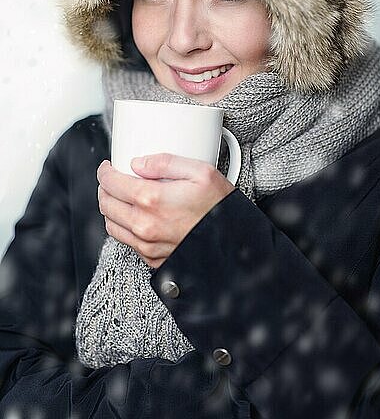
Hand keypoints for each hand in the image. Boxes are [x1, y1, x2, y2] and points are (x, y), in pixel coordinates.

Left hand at [97, 154, 234, 267]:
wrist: (234, 242)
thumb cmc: (220, 207)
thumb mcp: (201, 172)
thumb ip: (166, 162)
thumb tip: (139, 163)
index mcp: (152, 199)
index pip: (111, 183)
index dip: (105, 172)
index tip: (108, 167)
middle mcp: (145, 225)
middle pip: (106, 204)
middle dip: (105, 189)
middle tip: (112, 180)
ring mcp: (147, 245)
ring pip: (111, 225)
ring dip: (111, 209)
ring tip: (121, 198)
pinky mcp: (152, 258)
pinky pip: (127, 242)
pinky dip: (124, 227)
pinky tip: (136, 217)